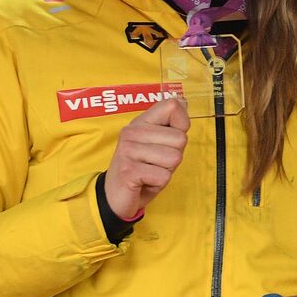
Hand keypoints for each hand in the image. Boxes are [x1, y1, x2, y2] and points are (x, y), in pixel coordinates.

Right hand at [103, 97, 189, 218]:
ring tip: (150, 171)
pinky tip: (145, 182)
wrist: (115, 196)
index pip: (172, 106)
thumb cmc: (142, 168)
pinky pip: (164, 176)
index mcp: (140, 122)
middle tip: (155, 163)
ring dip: (167, 171)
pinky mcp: (129, 171)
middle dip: (174, 156)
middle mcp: (132, 132)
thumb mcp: (158, 143)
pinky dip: (159, 183)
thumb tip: (182, 100)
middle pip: (180, 138)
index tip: (168, 139)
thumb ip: (170, 123)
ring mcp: (128, 151)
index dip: (181, 124)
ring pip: (174, 158)